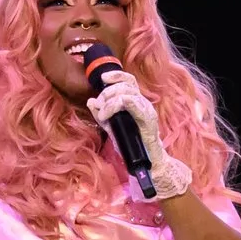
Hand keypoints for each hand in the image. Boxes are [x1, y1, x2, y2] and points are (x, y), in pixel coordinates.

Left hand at [88, 74, 191, 199]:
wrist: (149, 163)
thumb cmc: (133, 147)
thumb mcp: (112, 128)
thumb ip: (102, 115)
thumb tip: (91, 101)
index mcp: (137, 103)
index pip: (128, 80)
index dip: (116, 75)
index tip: (103, 79)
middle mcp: (143, 103)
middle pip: (125, 84)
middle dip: (107, 92)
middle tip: (100, 107)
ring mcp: (146, 110)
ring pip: (125, 92)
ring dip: (108, 100)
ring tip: (103, 114)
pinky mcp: (147, 118)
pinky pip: (129, 102)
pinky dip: (113, 106)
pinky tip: (107, 115)